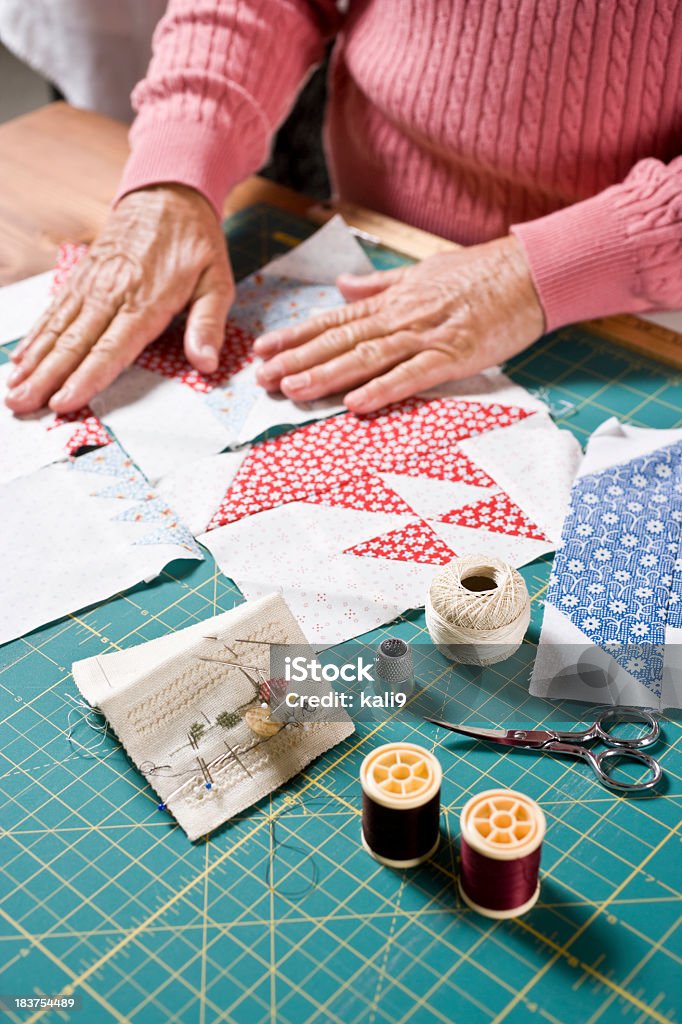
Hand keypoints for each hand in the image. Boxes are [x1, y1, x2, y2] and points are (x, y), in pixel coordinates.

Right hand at [5, 184, 233, 413]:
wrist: (167, 193)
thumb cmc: (194, 242)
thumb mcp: (217, 280)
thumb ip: (208, 324)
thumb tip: (207, 363)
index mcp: (146, 301)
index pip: (111, 348)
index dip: (86, 377)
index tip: (65, 402)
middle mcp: (111, 294)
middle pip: (73, 344)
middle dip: (46, 378)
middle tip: (21, 405)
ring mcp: (91, 285)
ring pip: (57, 330)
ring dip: (33, 363)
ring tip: (13, 390)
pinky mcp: (81, 278)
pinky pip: (54, 312)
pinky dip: (35, 337)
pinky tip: (21, 360)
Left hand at [253, 235, 543, 412]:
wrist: (530, 272)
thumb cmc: (480, 274)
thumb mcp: (421, 271)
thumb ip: (379, 283)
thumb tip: (343, 287)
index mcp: (392, 301)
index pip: (334, 320)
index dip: (296, 335)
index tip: (264, 349)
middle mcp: (401, 318)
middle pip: (340, 341)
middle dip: (298, 360)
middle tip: (263, 378)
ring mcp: (426, 337)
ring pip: (366, 358)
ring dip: (327, 375)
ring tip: (293, 390)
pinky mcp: (453, 356)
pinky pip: (411, 376)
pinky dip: (383, 390)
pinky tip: (355, 403)